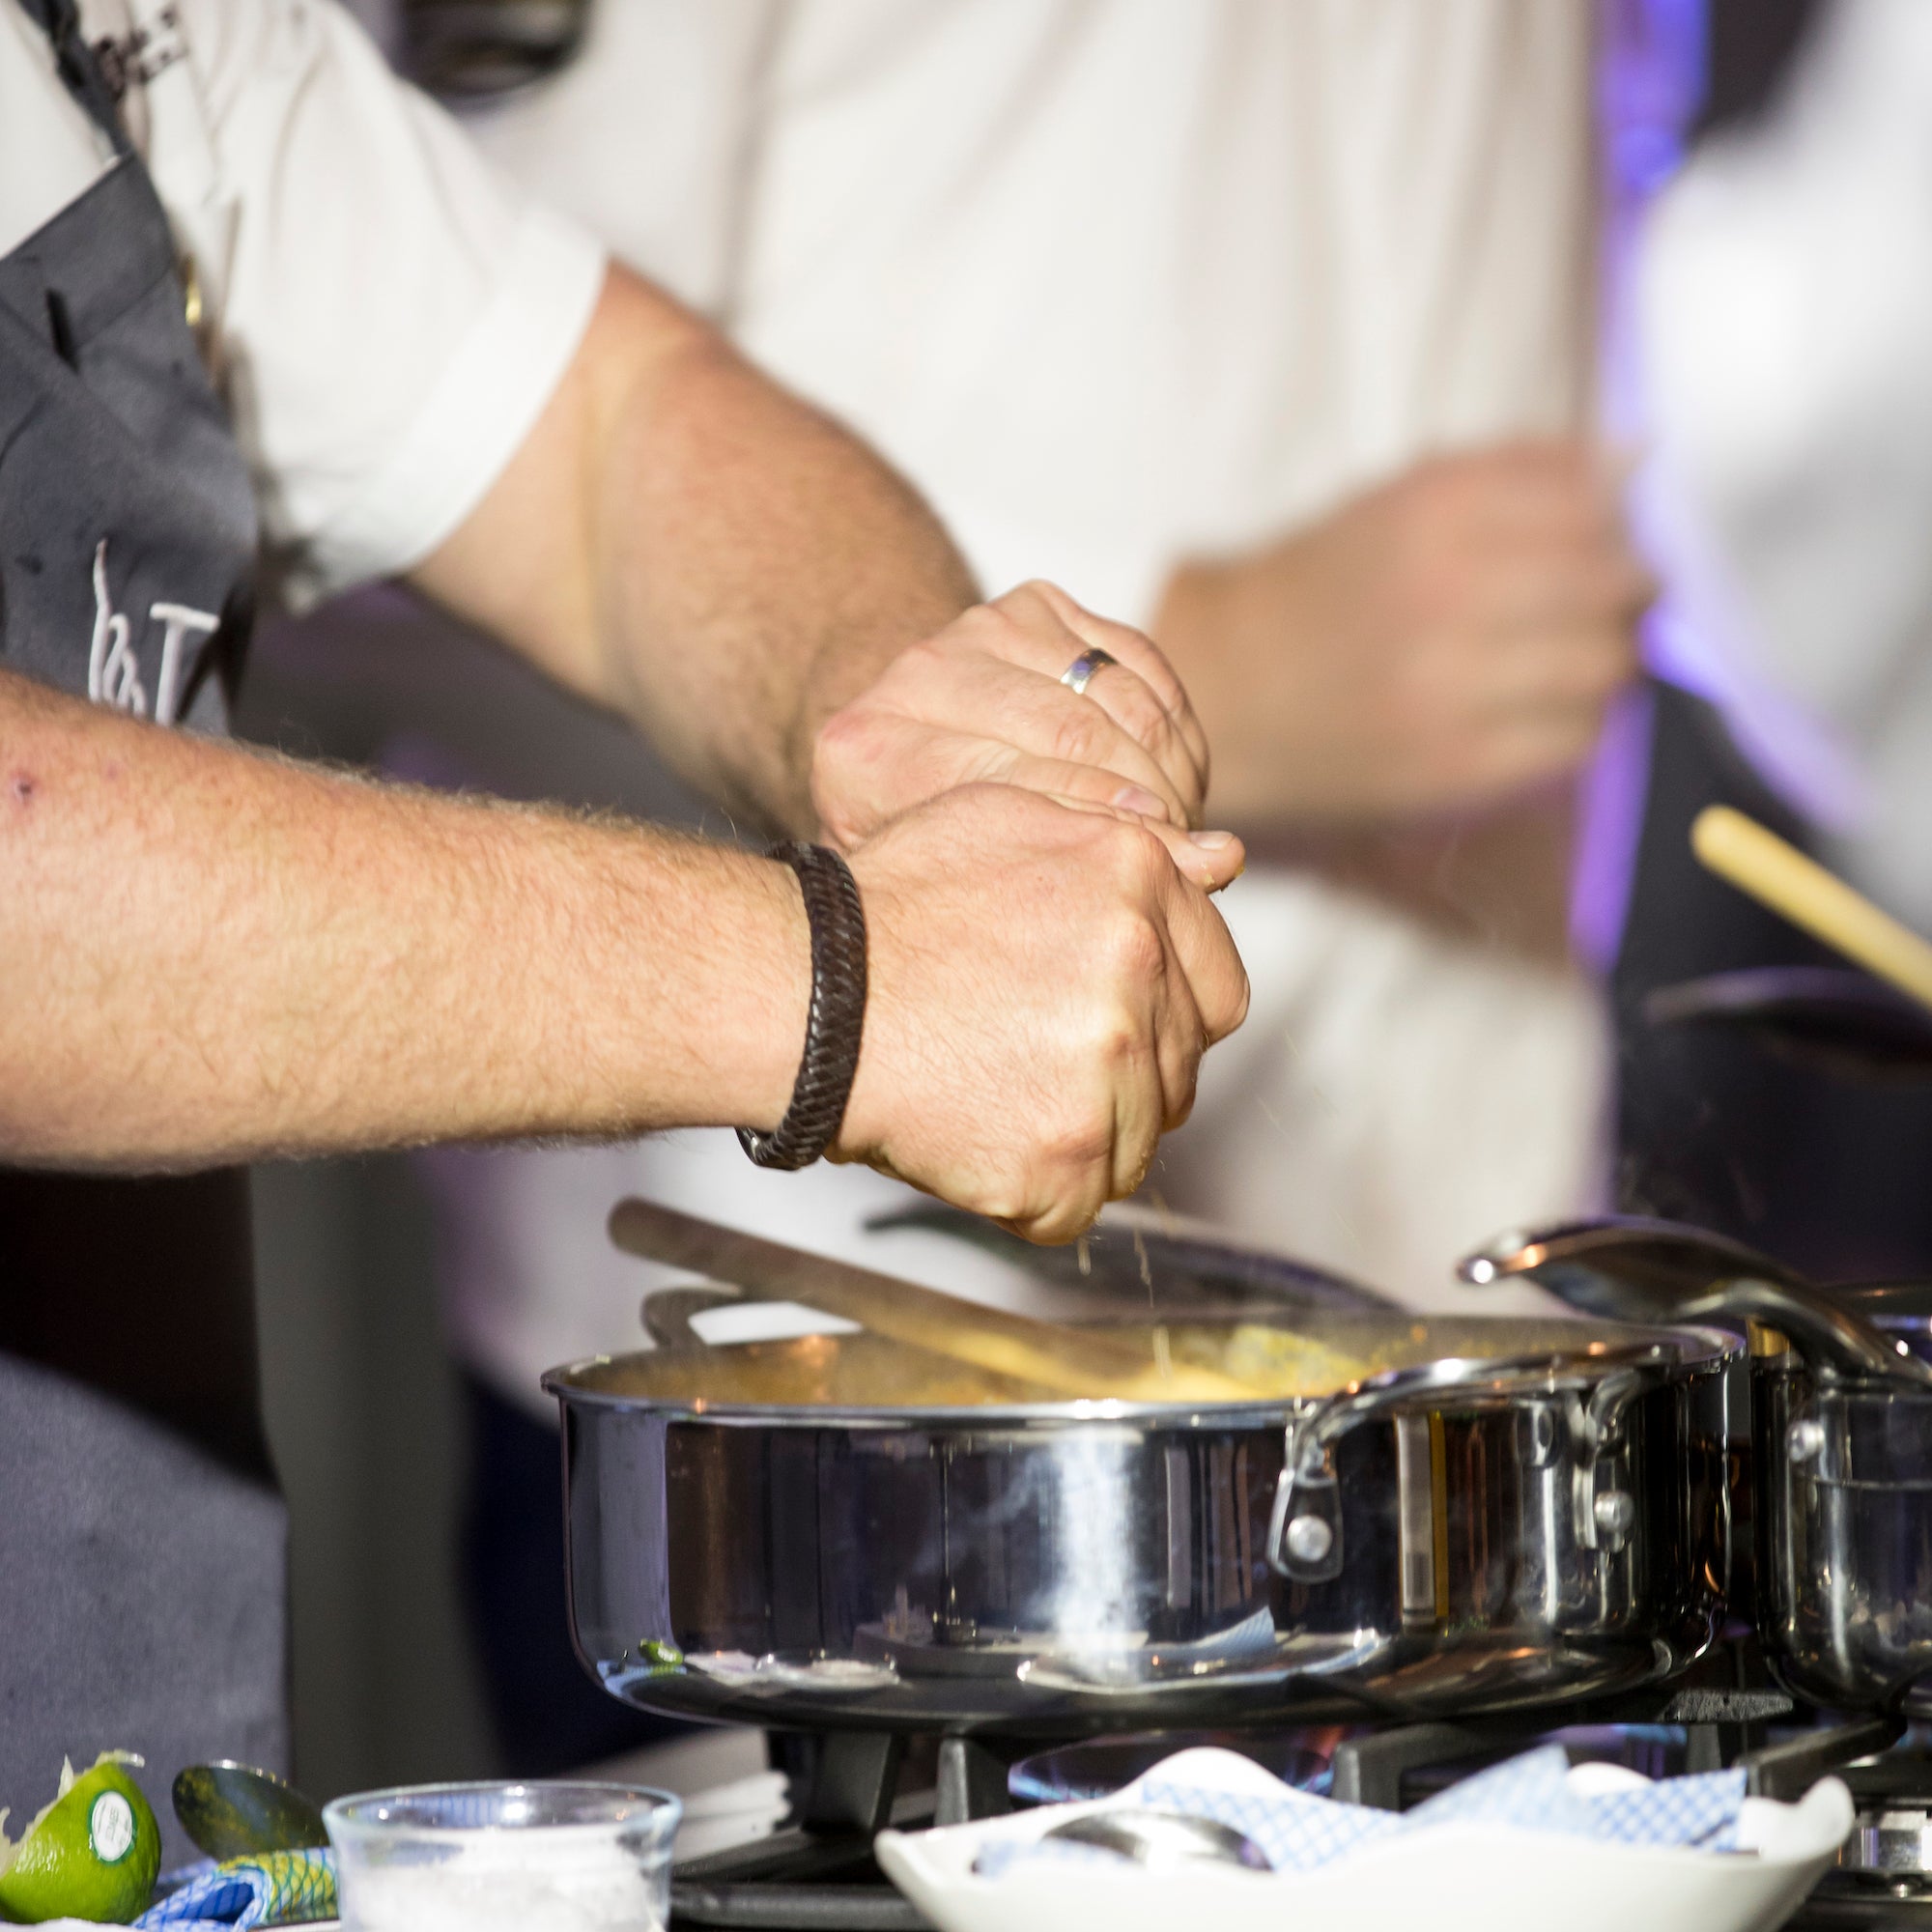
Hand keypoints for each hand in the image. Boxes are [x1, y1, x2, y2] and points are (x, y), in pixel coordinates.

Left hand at [812, 581, 1216, 871]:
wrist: (908, 759)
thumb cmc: (939, 855)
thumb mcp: (972, 892)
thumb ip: (1070, 884)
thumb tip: (1222, 861)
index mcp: (867, 754)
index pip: (1018, 785)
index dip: (1107, 826)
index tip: (1170, 862)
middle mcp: (917, 675)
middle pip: (1074, 731)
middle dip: (1154, 799)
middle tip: (1192, 852)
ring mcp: (977, 629)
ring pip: (1117, 695)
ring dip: (1173, 766)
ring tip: (1185, 823)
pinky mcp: (1034, 604)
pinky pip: (1139, 660)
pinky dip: (1175, 723)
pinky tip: (1177, 776)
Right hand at [834, 785, 1248, 1242]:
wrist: (803, 989)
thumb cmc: (887, 906)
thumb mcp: (1010, 817)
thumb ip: (1128, 839)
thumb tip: (1224, 860)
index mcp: (1138, 884)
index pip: (1217, 986)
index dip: (1168, 1013)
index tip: (1109, 1024)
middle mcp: (1139, 973)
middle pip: (1180, 1068)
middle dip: (1126, 1076)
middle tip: (1033, 1062)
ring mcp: (1107, 1073)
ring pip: (1135, 1142)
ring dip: (1080, 1135)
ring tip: (995, 1097)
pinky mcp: (1062, 1159)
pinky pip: (1078, 1204)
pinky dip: (1033, 1192)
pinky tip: (977, 1140)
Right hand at [1158, 442, 1651, 822]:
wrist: (1226, 692)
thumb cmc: (1324, 589)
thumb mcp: (1404, 499)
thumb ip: (1521, 469)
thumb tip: (1638, 457)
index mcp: (1435, 510)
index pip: (1595, 504)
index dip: (1619, 525)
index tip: (1606, 540)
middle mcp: (1448, 592)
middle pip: (1613, 584)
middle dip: (1627, 592)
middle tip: (1607, 603)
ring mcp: (1452, 685)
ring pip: (1606, 664)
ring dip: (1611, 658)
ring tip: (1578, 657)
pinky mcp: (1455, 765)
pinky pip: (1575, 740)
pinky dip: (1580, 722)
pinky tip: (1544, 710)